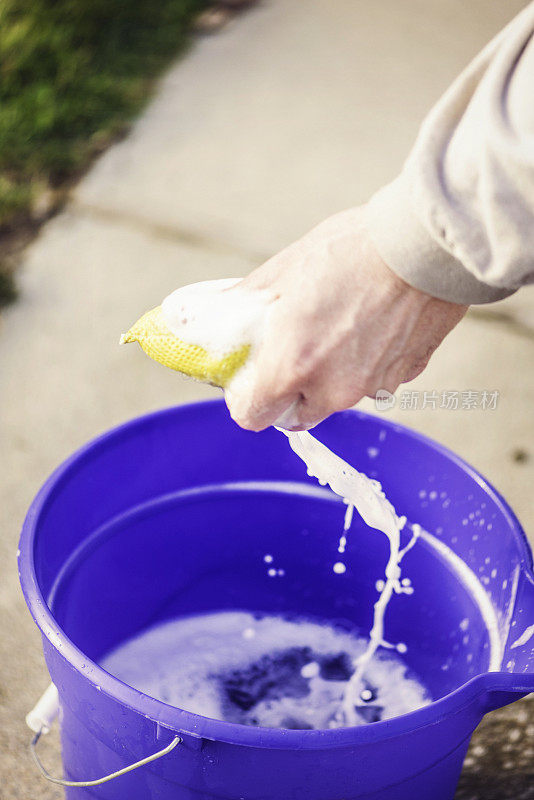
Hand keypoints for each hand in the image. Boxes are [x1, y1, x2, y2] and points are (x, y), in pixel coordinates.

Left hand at [225, 207, 466, 430]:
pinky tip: (373, 323)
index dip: (246, 399)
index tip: (251, 377)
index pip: (252, 417)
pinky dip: (367, 364)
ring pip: (337, 398)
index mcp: (293, 367)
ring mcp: (373, 387)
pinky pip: (374, 381)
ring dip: (330, 376)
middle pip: (296, 414)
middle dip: (288, 392)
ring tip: (337, 325)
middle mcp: (333, 390)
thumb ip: (245, 303)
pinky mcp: (406, 375)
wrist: (426, 243)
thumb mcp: (283, 270)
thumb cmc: (352, 251)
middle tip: (292, 351)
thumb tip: (213, 311)